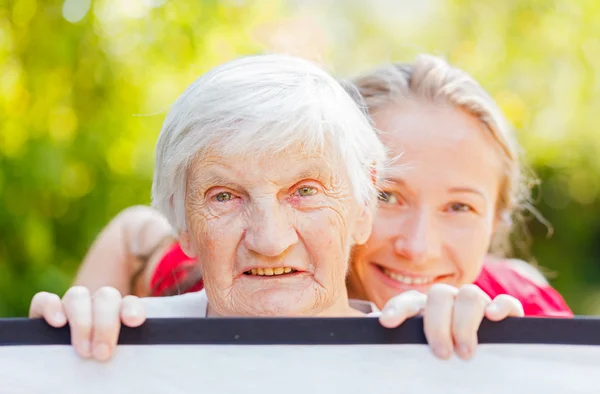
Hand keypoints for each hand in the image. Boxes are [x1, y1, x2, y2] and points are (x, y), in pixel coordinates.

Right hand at [29, 286, 145, 360]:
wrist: (66, 367)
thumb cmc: (98, 362)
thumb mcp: (115, 354)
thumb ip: (125, 347)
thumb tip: (134, 353)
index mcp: (118, 312)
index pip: (129, 302)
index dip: (132, 308)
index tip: (133, 322)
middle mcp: (96, 304)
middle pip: (106, 296)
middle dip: (105, 325)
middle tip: (103, 353)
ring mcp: (71, 304)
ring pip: (77, 295)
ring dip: (82, 321)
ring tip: (83, 350)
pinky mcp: (44, 310)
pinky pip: (44, 300)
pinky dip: (51, 308)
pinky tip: (58, 323)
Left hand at [378, 284, 523, 359]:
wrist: (468, 368)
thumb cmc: (433, 361)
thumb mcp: (415, 353)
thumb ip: (398, 346)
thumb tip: (375, 333)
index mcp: (424, 310)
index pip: (408, 301)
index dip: (397, 309)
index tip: (388, 323)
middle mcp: (449, 302)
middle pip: (440, 295)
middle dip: (438, 324)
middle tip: (441, 354)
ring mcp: (475, 305)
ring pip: (470, 295)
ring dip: (465, 322)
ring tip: (465, 352)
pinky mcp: (502, 314)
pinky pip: (506, 302)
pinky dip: (501, 306)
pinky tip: (493, 318)